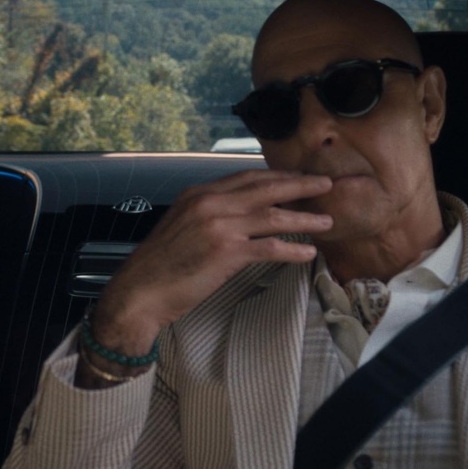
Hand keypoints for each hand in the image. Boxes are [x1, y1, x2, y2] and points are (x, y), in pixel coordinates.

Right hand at [91, 170, 332, 357]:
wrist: (139, 292)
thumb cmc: (158, 266)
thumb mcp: (180, 226)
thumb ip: (207, 214)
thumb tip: (237, 215)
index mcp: (198, 194)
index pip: (246, 177)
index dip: (277, 176)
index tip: (299, 178)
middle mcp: (210, 203)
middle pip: (266, 188)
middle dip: (300, 186)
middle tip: (326, 185)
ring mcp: (219, 226)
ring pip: (273, 216)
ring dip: (304, 219)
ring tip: (328, 222)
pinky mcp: (226, 252)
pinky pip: (269, 247)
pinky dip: (292, 250)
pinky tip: (308, 253)